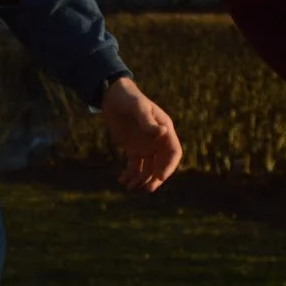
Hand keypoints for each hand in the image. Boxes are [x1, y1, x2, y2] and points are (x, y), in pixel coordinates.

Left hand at [101, 77, 181, 191]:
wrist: (112, 96)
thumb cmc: (129, 99)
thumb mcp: (138, 108)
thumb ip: (148, 122)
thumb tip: (162, 132)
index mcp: (164, 130)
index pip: (173, 152)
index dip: (169, 166)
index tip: (160, 177)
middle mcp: (158, 141)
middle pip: (162, 164)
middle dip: (156, 178)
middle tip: (147, 189)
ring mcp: (146, 146)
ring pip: (149, 168)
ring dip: (142, 179)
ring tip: (130, 187)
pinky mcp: (133, 149)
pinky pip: (135, 166)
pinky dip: (130, 175)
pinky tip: (122, 181)